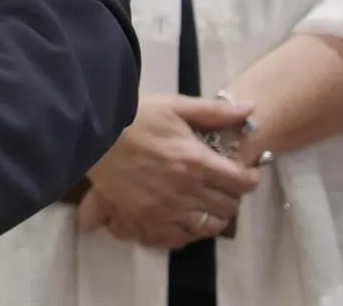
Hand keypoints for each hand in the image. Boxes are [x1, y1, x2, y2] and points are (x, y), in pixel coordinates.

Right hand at [80, 94, 258, 248]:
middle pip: (227, 206)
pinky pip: (180, 237)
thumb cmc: (135, 117)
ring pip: (208, 226)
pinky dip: (190, 231)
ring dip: (215, 216)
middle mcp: (186, 190)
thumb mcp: (174, 106)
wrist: (92, 136)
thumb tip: (250, 109)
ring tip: (208, 204)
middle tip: (226, 186)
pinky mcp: (147, 220)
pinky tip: (187, 219)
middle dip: (233, 196)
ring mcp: (166, 209)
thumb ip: (214, 111)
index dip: (249, 179)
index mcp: (196, 161)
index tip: (245, 173)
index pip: (240, 182)